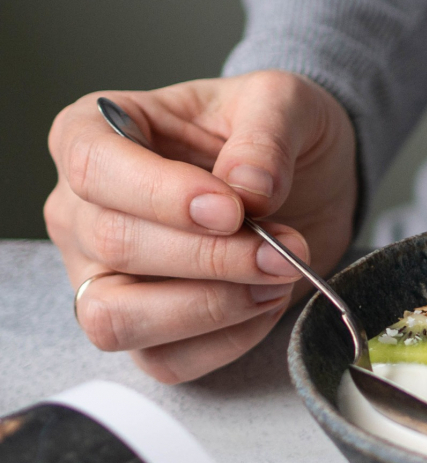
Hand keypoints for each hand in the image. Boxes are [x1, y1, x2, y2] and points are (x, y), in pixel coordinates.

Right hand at [45, 70, 357, 381]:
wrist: (308, 177)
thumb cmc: (273, 132)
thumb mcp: (284, 102)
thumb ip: (266, 134)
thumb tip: (248, 188)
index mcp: (96, 132)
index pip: (94, 168)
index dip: (161, 196)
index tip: (233, 208)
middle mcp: (82, 210)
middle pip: (114, 245)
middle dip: (211, 257)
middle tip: (285, 250)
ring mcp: (102, 276)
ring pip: (117, 318)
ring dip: (210, 308)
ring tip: (277, 279)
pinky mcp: (143, 329)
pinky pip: (163, 360)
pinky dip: (225, 342)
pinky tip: (266, 304)